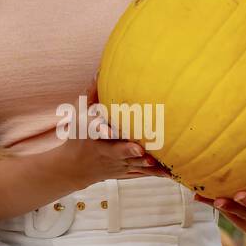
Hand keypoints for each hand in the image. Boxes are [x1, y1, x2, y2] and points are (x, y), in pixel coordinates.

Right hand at [57, 76, 177, 187]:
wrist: (73, 168)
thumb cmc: (77, 137)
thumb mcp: (79, 115)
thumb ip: (91, 94)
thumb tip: (100, 71)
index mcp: (95, 139)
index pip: (103, 136)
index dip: (112, 137)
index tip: (126, 140)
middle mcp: (108, 154)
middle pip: (121, 154)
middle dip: (132, 153)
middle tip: (145, 153)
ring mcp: (118, 165)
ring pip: (135, 166)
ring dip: (150, 166)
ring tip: (168, 167)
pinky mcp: (125, 172)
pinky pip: (142, 174)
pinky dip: (156, 174)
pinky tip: (172, 174)